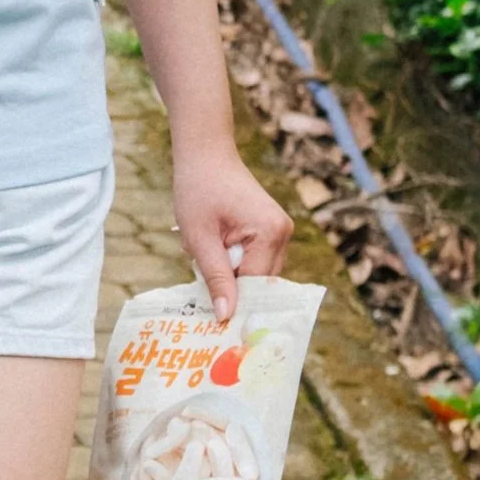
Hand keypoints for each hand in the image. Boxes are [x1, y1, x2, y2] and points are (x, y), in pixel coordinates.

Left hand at [173, 141, 292, 323]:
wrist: (204, 155)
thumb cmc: (197, 189)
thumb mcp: (199, 238)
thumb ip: (215, 277)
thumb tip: (225, 317)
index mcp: (269, 233)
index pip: (255, 285)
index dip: (235, 303)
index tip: (215, 324)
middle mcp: (282, 233)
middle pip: (260, 283)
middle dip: (232, 288)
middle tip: (203, 294)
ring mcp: (280, 231)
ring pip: (256, 273)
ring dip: (231, 274)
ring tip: (203, 259)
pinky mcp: (271, 230)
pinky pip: (254, 260)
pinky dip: (234, 262)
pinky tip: (213, 249)